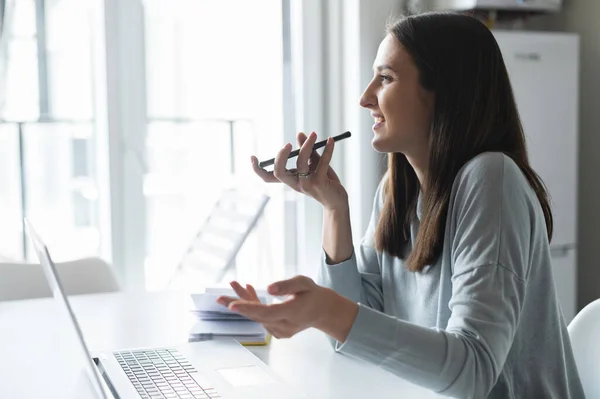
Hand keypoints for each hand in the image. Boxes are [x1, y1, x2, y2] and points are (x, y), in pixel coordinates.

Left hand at [216, 276, 358, 341]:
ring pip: (257, 315)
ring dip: (245, 301)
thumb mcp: (304, 283)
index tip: (231, 306)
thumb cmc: (312, 294)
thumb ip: (287, 285)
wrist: (321, 311)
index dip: (248, 308)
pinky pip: (261, 318)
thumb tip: (268, 288)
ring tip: (235, 284)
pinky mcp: (277, 331)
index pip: (266, 312)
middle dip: (238, 304)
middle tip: (219, 298)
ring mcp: (280, 331)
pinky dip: (253, 306)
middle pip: (257, 315)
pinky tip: (248, 291)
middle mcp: (285, 326)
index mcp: (292, 313)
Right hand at [250, 132, 348, 210]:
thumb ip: (307, 150)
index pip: (268, 177)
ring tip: (314, 135)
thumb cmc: (325, 182)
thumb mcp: (314, 164)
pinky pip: (322, 162)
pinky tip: (331, 141)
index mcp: (290, 180)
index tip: (252, 157)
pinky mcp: (320, 182)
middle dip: (281, 156)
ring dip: (307, 146)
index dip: (257, 169)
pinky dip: (327, 150)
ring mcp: (307, 184)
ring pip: (301, 163)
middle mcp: (295, 184)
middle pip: (279, 172)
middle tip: (288, 144)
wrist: (337, 200)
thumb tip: (300, 133)